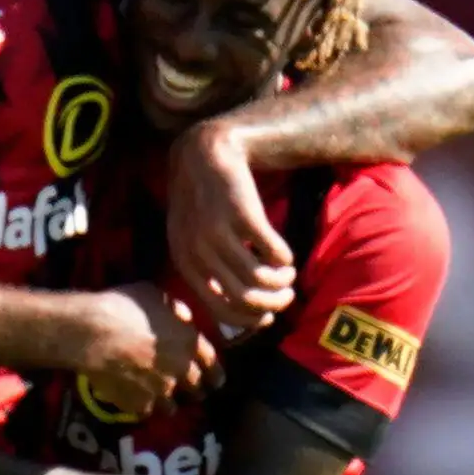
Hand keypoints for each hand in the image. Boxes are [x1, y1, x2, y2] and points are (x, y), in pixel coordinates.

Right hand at [76, 282, 214, 420]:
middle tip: (189, 392)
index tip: (214, 380)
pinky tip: (135, 402)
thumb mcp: (155, 296)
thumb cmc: (124, 307)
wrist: (94, 334)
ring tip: (160, 401)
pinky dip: (142, 408)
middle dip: (194, 391)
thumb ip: (174, 311)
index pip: (213, 364)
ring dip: (168, 404)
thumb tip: (183, 316)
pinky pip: (146, 412)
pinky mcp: (140, 405)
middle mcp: (182, 369)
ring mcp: (162, 390)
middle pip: (197, 389)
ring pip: (172, 407)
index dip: (214, 374)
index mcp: (190, 341)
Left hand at [166, 121, 296, 327]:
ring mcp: (219, 233)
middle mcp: (199, 252)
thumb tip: (236, 308)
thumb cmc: (202, 202)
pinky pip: (272, 252)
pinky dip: (284, 259)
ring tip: (288, 273)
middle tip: (287, 296)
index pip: (221, 310)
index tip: (268, 315)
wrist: (204, 154)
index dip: (250, 319)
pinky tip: (285, 254)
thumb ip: (206, 271)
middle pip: (245, 298)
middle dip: (273, 304)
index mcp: (185, 263)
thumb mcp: (191, 238)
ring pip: (260, 279)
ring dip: (282, 282)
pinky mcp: (243, 214)